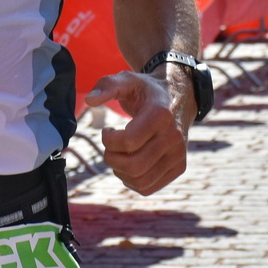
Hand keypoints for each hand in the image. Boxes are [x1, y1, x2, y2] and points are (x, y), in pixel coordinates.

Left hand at [85, 70, 187, 194]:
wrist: (178, 98)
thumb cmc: (146, 91)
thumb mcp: (127, 79)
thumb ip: (107, 86)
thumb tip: (89, 101)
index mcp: (161, 115)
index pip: (129, 142)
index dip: (108, 140)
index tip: (107, 130)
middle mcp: (174, 137)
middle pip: (134, 166)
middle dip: (111, 158)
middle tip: (109, 146)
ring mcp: (178, 155)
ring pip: (141, 181)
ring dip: (119, 171)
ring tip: (119, 154)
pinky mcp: (178, 167)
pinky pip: (149, 187)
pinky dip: (131, 181)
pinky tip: (129, 163)